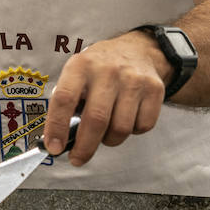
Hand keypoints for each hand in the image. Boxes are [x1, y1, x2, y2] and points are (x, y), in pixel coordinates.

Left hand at [40, 30, 165, 166]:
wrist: (139, 50)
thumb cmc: (100, 69)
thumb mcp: (78, 73)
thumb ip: (68, 101)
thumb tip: (58, 139)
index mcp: (81, 65)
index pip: (65, 99)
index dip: (57, 126)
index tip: (54, 147)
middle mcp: (107, 70)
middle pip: (96, 119)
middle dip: (85, 147)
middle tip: (78, 159)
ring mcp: (133, 79)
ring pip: (120, 128)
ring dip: (109, 140)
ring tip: (105, 132)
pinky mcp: (154, 89)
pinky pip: (142, 127)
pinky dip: (132, 132)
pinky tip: (126, 118)